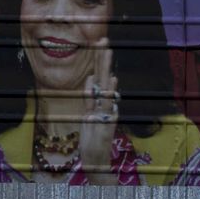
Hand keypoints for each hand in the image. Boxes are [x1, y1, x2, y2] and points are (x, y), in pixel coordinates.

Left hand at [80, 39, 117, 184]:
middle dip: (103, 58)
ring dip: (106, 68)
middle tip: (103, 39)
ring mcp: (106, 113)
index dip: (98, 60)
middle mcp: (105, 104)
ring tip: (107, 51)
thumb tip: (90, 78)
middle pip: (103, 77)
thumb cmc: (92, 138)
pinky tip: (112, 80)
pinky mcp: (106, 123)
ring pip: (106, 87)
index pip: (99, 76)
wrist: (96, 160)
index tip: (99, 41)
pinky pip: (106, 106)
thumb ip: (89, 98)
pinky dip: (109, 94)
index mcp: (99, 101)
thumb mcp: (87, 114)